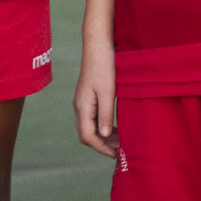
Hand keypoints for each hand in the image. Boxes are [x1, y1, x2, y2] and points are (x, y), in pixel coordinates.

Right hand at [72, 39, 116, 157]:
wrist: (98, 45)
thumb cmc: (104, 66)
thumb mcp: (108, 92)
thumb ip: (106, 114)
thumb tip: (105, 136)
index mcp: (82, 107)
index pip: (87, 136)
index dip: (101, 148)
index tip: (116, 155)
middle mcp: (79, 106)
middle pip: (86, 134)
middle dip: (101, 145)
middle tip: (119, 150)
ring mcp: (82, 102)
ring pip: (89, 127)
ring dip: (103, 136)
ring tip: (120, 141)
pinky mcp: (87, 97)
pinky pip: (92, 118)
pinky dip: (102, 126)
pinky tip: (115, 127)